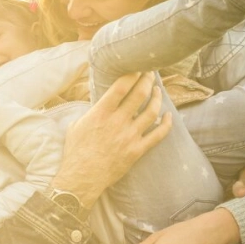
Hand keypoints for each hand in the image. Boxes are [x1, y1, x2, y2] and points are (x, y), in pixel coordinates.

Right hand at [52, 72, 172, 207]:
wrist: (81, 178)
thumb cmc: (75, 152)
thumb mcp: (76, 125)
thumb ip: (91, 112)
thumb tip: (99, 103)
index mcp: (100, 113)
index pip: (121, 86)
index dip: (132, 73)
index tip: (137, 66)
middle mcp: (117, 122)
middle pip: (139, 94)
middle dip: (147, 80)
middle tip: (150, 74)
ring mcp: (129, 136)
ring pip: (152, 111)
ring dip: (157, 98)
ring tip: (158, 90)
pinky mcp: (137, 150)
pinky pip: (158, 134)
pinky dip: (166, 124)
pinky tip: (169, 116)